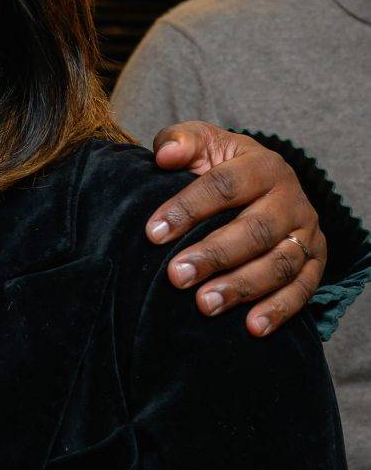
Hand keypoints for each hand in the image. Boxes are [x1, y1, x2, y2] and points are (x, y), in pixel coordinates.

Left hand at [146, 123, 326, 336]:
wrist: (263, 187)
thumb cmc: (221, 168)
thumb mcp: (204, 146)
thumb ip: (181, 142)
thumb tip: (165, 155)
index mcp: (262, 166)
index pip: (224, 186)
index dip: (188, 208)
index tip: (153, 233)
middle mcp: (290, 199)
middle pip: (254, 230)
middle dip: (214, 255)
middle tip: (176, 276)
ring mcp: (305, 232)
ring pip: (279, 263)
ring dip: (242, 286)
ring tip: (205, 305)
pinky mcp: (315, 262)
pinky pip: (303, 289)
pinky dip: (280, 309)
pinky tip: (252, 327)